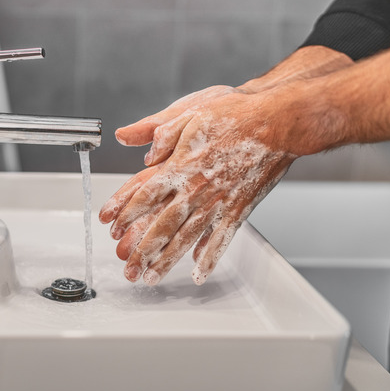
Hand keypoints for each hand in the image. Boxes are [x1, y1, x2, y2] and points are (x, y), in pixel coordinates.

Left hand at [100, 91, 296, 285]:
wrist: (278, 122)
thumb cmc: (236, 115)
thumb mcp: (191, 112)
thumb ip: (162, 133)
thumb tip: (143, 151)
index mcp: (181, 165)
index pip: (145, 194)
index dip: (126, 213)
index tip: (111, 227)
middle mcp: (197, 188)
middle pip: (163, 225)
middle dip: (142, 250)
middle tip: (128, 269)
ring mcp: (218, 202)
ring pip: (187, 238)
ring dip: (168, 260)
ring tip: (152, 278)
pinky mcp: (239, 208)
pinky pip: (222, 239)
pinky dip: (210, 258)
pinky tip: (199, 272)